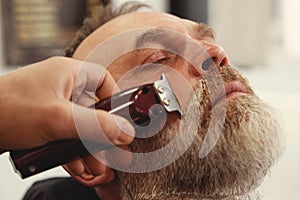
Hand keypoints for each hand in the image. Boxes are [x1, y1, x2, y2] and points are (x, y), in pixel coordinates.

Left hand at [0, 56, 133, 184]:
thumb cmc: (6, 109)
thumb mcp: (58, 119)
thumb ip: (96, 126)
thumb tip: (125, 132)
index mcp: (68, 74)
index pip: (102, 80)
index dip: (114, 100)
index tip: (121, 121)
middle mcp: (62, 87)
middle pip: (94, 110)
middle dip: (103, 135)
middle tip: (114, 154)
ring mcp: (52, 106)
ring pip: (81, 127)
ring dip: (89, 148)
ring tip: (98, 168)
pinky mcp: (44, 123)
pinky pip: (66, 136)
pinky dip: (73, 151)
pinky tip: (78, 167)